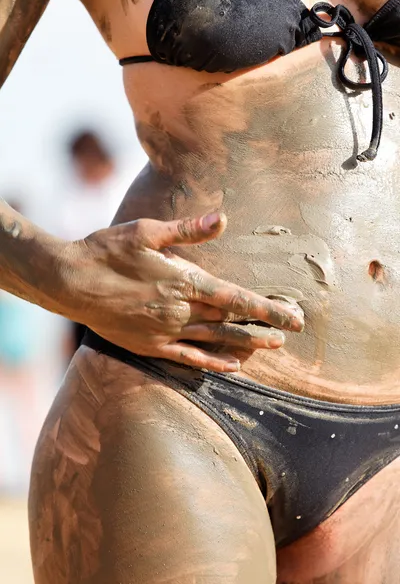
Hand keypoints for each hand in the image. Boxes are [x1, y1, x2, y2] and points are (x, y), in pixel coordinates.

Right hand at [64, 212, 303, 371]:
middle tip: (290, 332)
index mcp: (183, 281)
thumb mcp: (147, 232)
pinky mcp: (150, 345)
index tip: (294, 316)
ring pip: (215, 340)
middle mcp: (179, 310)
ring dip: (244, 343)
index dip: (268, 309)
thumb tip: (222, 219)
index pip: (236, 297)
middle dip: (263, 327)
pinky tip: (231, 367)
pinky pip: (188, 357)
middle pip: (231, 320)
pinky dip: (212, 363)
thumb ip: (188, 230)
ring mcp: (165, 331)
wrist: (70, 281)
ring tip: (270, 347)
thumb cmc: (107, 251)